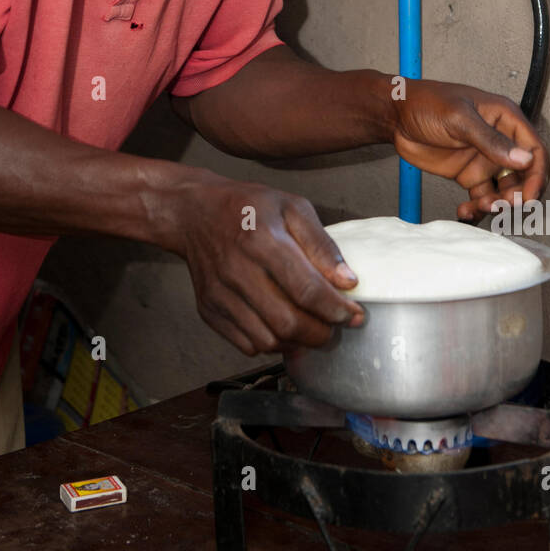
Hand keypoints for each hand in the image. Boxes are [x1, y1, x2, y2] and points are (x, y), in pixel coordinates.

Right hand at [162, 173, 364, 355]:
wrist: (194, 212)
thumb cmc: (248, 206)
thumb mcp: (292, 207)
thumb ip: (321, 244)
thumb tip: (348, 282)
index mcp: (262, 239)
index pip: (307, 290)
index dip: (337, 310)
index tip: (355, 316)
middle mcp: (237, 269)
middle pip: (287, 322)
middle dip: (321, 334)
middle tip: (335, 327)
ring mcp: (219, 293)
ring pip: (267, 341)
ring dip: (297, 342)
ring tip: (310, 328)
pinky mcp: (208, 309)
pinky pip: (246, 344)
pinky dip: (271, 343)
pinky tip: (281, 326)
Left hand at [387, 78, 549, 221]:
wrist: (395, 116)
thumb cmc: (426, 103)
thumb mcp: (459, 118)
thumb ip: (490, 140)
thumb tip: (524, 159)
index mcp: (505, 119)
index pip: (535, 149)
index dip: (537, 174)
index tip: (529, 196)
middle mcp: (500, 141)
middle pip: (525, 174)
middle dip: (518, 193)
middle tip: (503, 205)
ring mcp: (484, 159)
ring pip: (504, 190)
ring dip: (498, 203)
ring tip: (480, 206)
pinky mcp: (468, 174)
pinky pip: (482, 197)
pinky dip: (478, 208)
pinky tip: (464, 212)